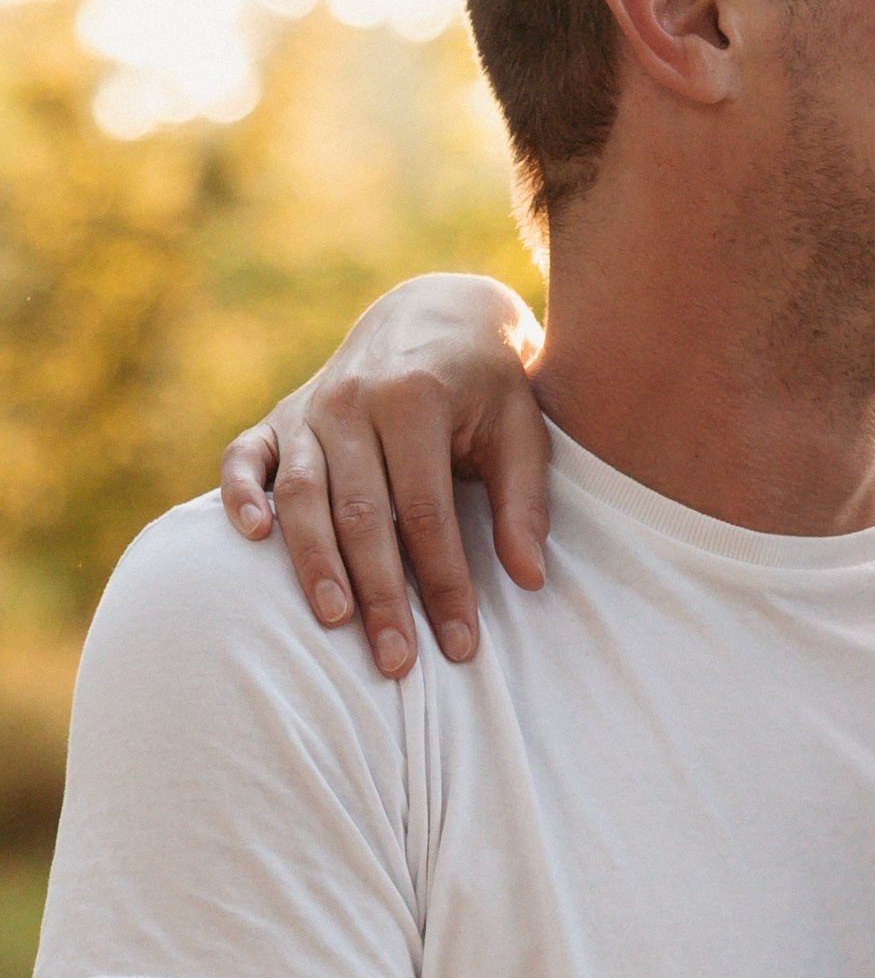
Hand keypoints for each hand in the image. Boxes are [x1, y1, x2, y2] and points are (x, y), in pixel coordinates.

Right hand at [220, 275, 549, 678]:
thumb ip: (522, 503)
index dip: (443, 585)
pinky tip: (251, 538)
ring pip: (303, 496)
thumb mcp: (521, 429)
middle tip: (395, 662)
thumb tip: (529, 579)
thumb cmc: (487, 385)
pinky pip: (246, 456)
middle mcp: (352, 402)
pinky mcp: (278, 416)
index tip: (460, 646)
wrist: (435, 314)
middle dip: (379, 594)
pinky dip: (241, 493)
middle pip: (363, 515)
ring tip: (334, 622)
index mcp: (415, 401)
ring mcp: (308, 408)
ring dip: (314, 562)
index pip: (428, 516)